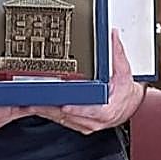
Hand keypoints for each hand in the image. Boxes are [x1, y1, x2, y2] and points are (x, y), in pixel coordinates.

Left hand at [32, 29, 146, 134]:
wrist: (129, 105)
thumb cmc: (125, 91)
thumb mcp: (124, 70)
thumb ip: (117, 52)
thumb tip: (112, 35)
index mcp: (106, 109)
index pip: (89, 110)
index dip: (76, 109)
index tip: (65, 106)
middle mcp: (95, 120)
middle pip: (69, 116)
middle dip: (51, 109)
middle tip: (35, 102)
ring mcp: (86, 123)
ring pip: (62, 120)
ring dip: (46, 112)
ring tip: (31, 104)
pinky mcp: (79, 124)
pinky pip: (62, 120)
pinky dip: (50, 114)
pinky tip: (38, 107)